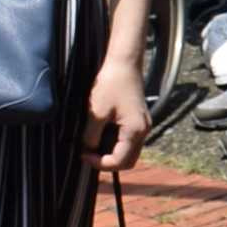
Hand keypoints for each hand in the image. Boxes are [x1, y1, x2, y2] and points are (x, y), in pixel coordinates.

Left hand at [86, 55, 150, 170]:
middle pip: (128, 160)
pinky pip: (129, 140)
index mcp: (135, 131)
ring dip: (112, 153)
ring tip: (93, 146)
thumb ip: (91, 135)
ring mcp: (143, 125)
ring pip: (130, 151)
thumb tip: (87, 149)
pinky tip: (102, 136)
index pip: (119, 160)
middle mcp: (143, 131)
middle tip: (89, 155)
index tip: (83, 155)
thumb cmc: (111, 84)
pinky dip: (116, 144)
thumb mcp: (96, 112)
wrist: (124, 63)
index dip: (99, 163)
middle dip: (108, 162)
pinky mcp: (139, 119)